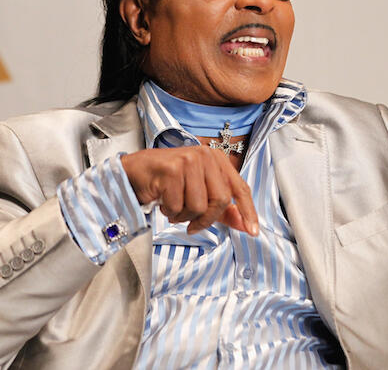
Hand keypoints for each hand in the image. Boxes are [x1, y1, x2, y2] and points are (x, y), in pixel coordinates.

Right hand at [120, 146, 258, 235]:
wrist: (135, 172)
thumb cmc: (169, 182)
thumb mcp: (200, 192)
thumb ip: (222, 209)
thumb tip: (246, 226)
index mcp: (217, 159)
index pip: (240, 188)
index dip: (248, 212)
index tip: (253, 231)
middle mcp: (205, 156)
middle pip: (221, 201)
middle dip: (206, 220)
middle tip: (191, 224)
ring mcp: (188, 161)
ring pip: (198, 206)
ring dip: (184, 216)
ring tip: (173, 206)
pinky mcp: (171, 169)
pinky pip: (178, 206)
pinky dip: (169, 212)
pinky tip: (162, 201)